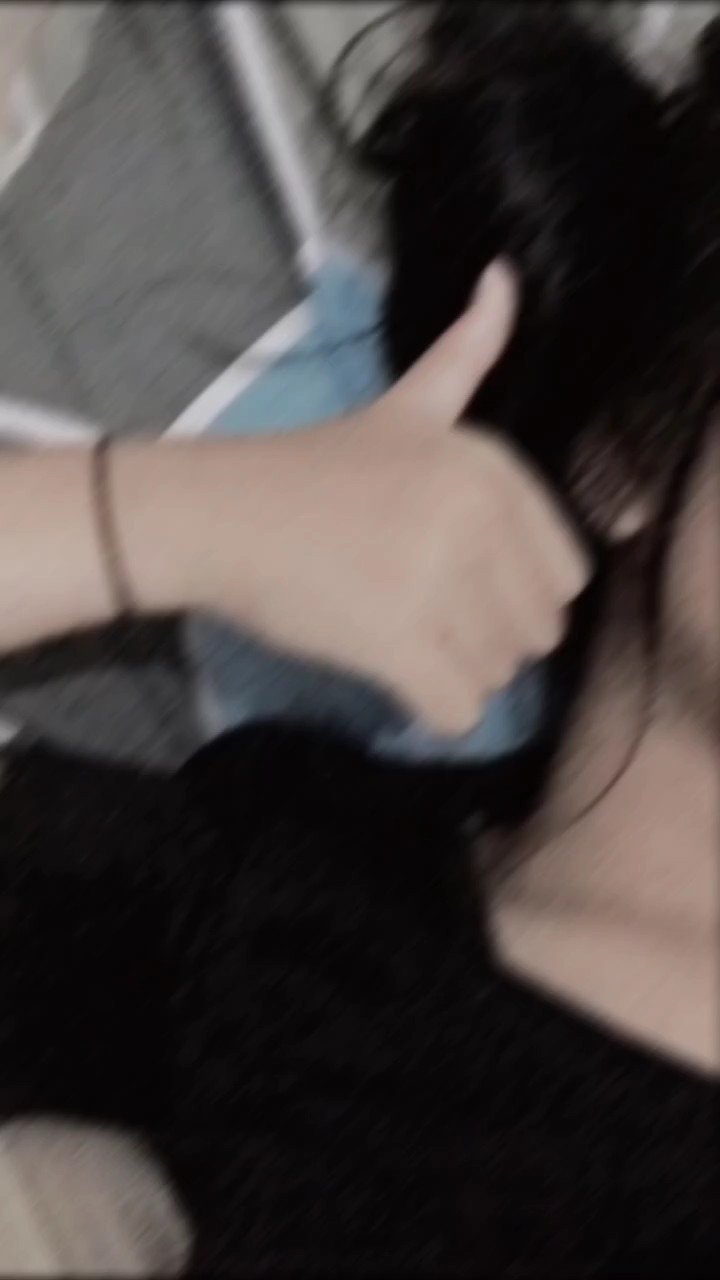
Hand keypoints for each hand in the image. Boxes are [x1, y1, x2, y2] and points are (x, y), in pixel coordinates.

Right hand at [119, 261, 589, 734]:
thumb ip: (466, 353)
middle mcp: (477, 516)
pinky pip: (458, 711)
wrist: (217, 513)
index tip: (448, 577)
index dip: (511, 593)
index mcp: (491, 467)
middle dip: (485, 637)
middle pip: (537, 633)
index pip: (565, 576)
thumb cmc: (310, 468)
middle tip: (419, 610)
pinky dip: (429, 708)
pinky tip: (393, 674)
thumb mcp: (404, 405)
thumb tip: (506, 275)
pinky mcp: (396, 639)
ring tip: (397, 631)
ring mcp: (438, 579)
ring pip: (498, 675)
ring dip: (454, 671)